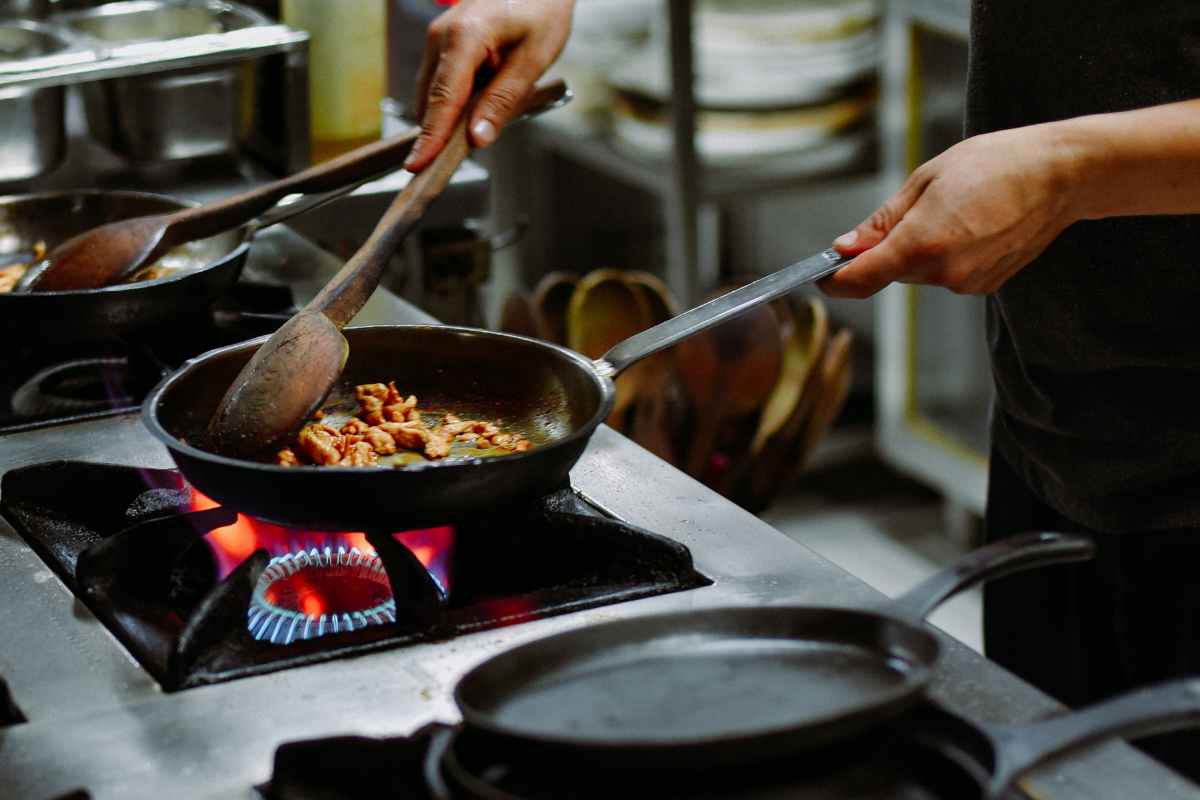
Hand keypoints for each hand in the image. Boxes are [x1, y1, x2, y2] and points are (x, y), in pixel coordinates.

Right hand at [404, 0, 574, 172]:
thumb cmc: (541, 11)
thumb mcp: (533, 59)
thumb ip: (503, 100)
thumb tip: (478, 138)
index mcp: (464, 37)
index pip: (443, 99)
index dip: (431, 137)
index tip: (418, 166)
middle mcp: (441, 36)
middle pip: (431, 101)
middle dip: (442, 132)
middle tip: (465, 154)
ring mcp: (437, 38)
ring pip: (434, 95)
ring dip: (453, 115)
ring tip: (489, 112)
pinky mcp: (441, 44)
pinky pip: (441, 84)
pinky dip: (456, 101)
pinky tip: (483, 98)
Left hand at [821, 125, 1081, 297]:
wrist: (1061, 174)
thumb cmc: (994, 164)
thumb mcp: (926, 180)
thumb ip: (882, 222)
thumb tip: (845, 247)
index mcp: (921, 244)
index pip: (860, 279)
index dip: (835, 280)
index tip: (822, 275)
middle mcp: (943, 273)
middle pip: (890, 272)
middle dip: (888, 249)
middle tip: (917, 207)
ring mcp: (967, 283)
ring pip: (920, 272)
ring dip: (921, 249)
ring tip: (956, 209)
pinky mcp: (986, 285)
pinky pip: (948, 273)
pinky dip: (948, 254)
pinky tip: (973, 224)